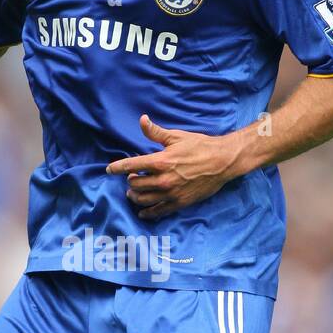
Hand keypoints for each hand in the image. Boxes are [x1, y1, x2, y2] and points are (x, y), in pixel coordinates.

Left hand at [106, 114, 239, 220]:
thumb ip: (155, 132)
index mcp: (160, 161)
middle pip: (134, 184)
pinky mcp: (179, 203)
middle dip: (129, 180)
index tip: (109, 170)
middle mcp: (163, 179)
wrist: (222, 162)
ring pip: (143, 199)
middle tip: (131, 177)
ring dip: (135, 196)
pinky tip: (142, 212)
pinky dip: (147, 212)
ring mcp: (171, 193)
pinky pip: (158, 211)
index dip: (117, 168)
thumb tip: (141, 120)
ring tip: (133, 193)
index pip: (130, 165)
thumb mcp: (176, 136)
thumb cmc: (200, 146)